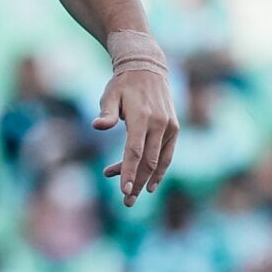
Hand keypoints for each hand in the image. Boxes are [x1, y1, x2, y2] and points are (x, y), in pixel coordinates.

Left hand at [94, 62, 177, 206]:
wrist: (148, 68)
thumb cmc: (123, 84)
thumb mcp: (110, 94)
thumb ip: (106, 112)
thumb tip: (98, 126)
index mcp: (142, 117)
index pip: (135, 150)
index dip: (129, 171)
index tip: (124, 189)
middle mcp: (159, 123)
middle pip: (148, 161)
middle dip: (137, 182)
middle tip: (126, 202)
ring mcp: (169, 127)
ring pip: (158, 160)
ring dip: (146, 180)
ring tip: (132, 196)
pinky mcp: (174, 128)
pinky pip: (168, 154)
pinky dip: (160, 171)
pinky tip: (150, 185)